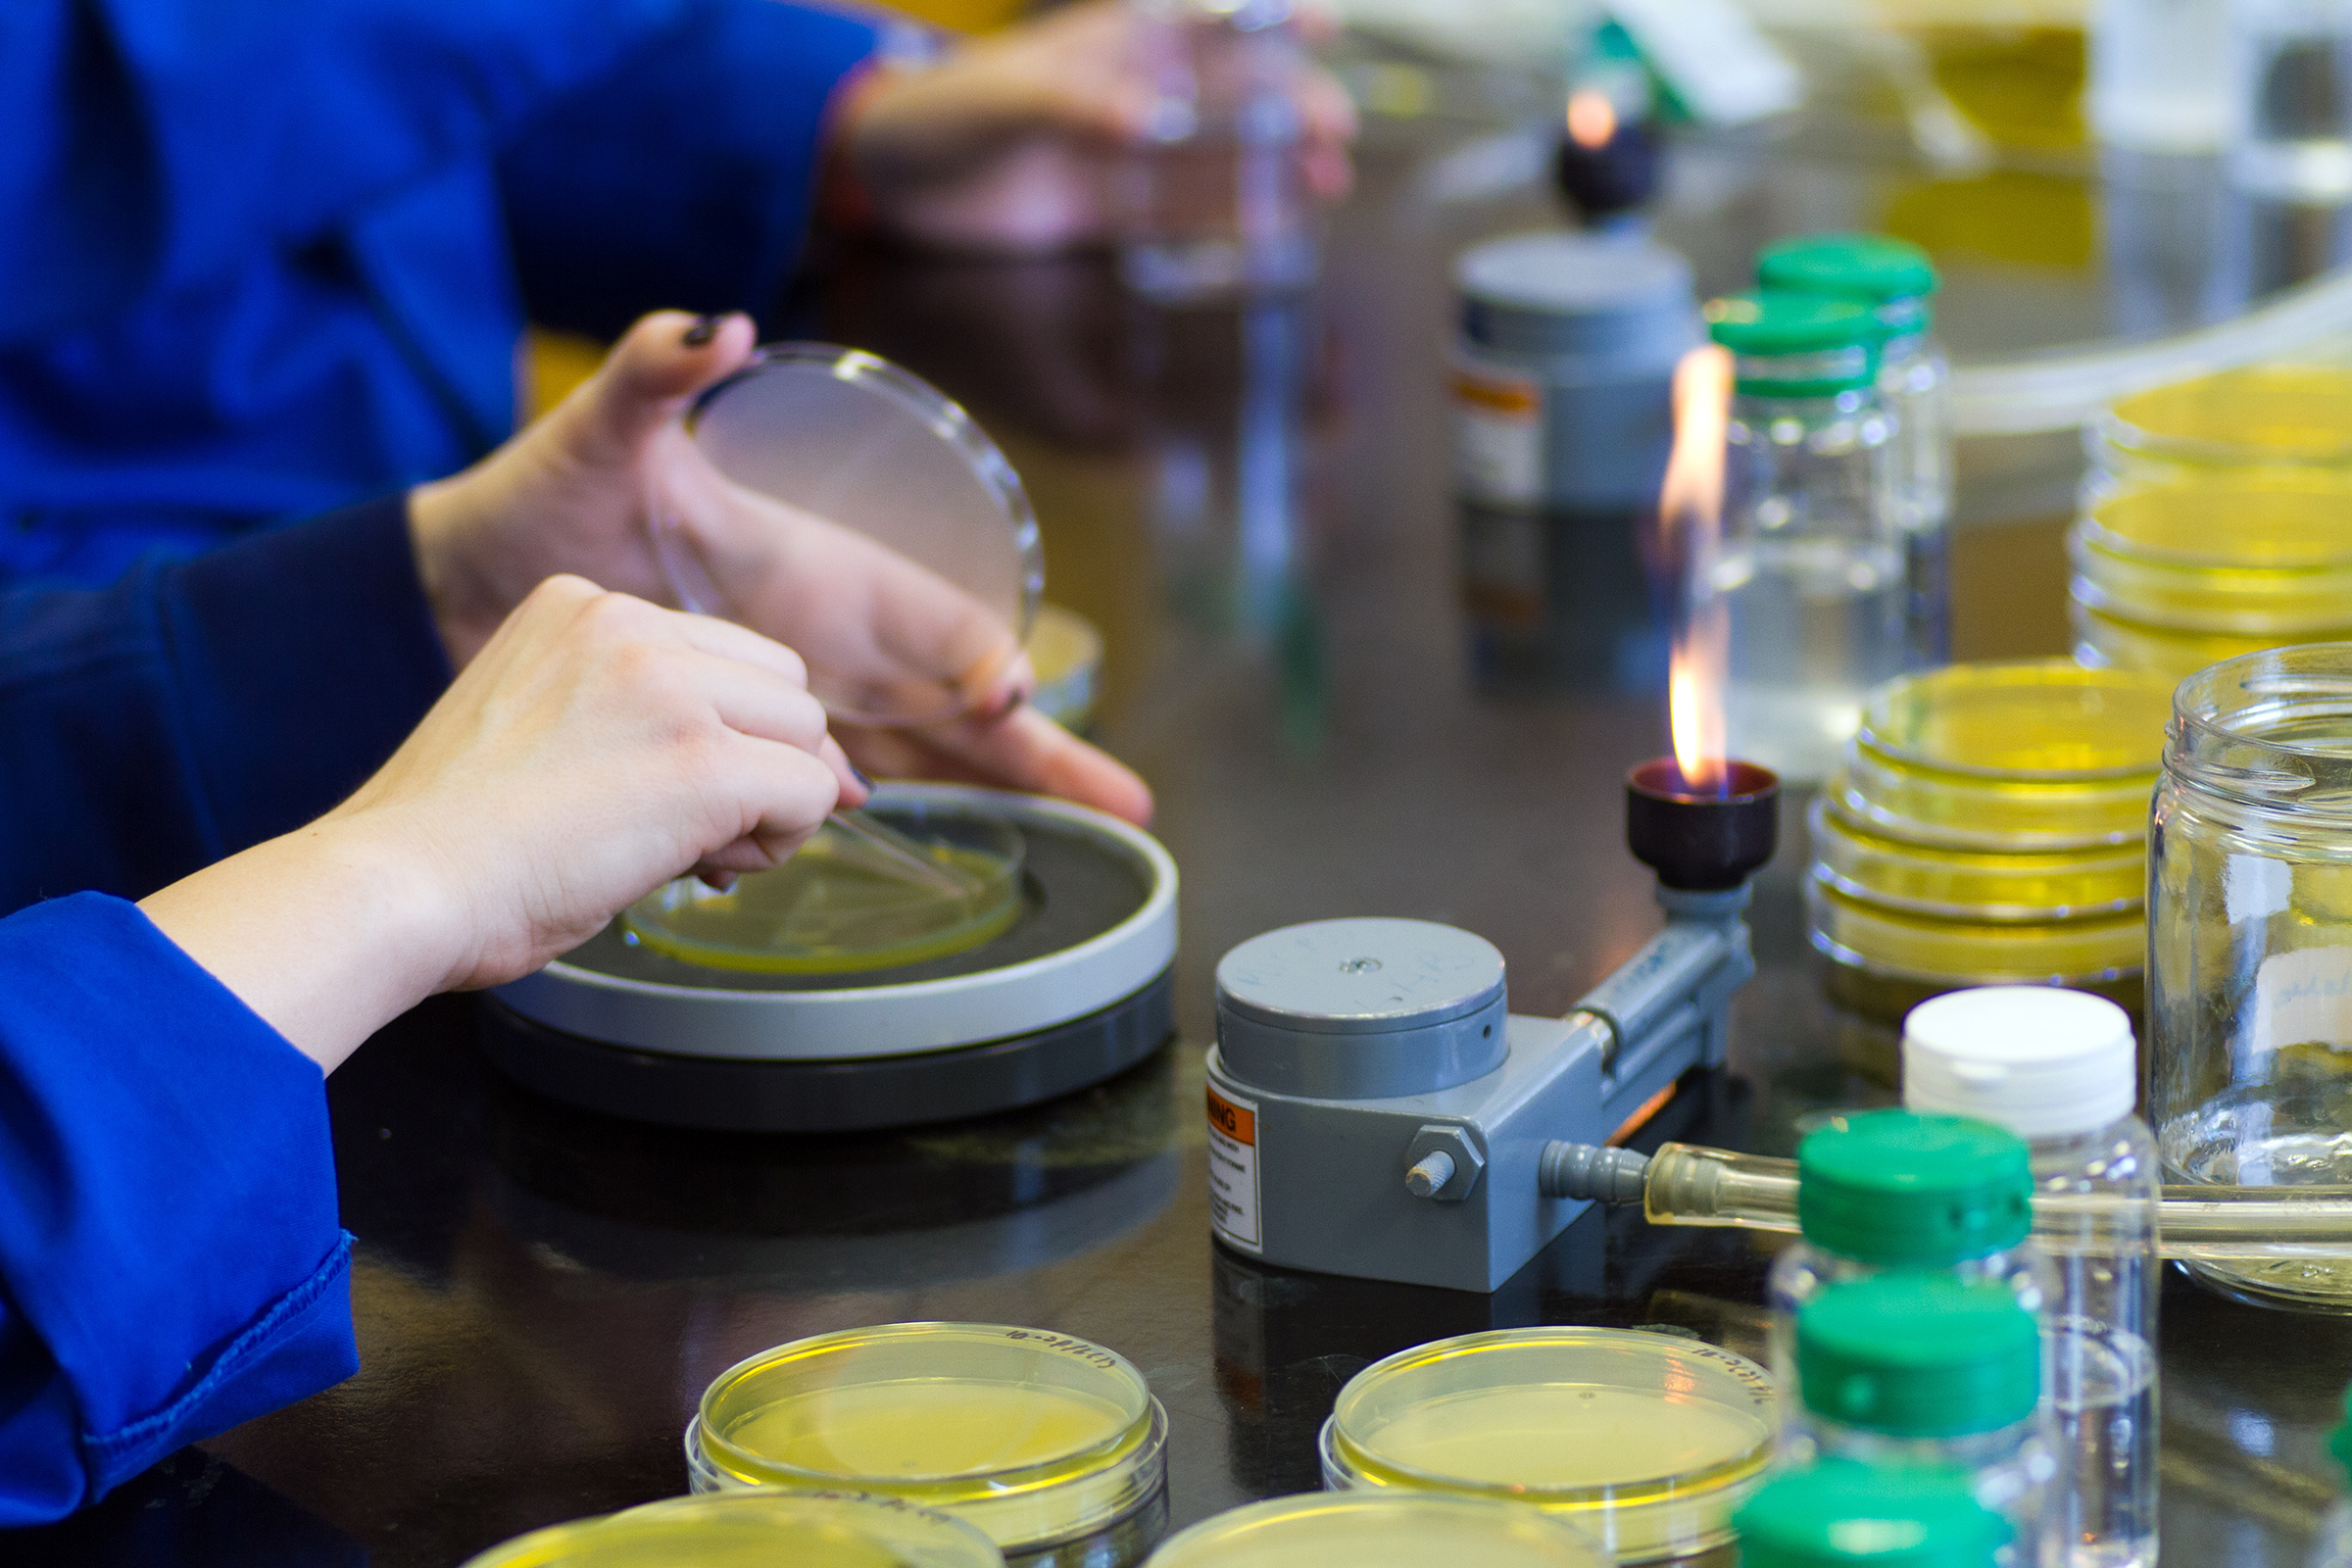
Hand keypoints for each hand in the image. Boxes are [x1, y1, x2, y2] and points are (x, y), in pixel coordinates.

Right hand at [140, 577, 861, 1070]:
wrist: (395, 886)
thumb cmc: (458, 842)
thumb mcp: (552, 732)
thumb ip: (659, 722)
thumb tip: (836, 775)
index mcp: (581, 605)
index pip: (723, 655)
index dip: (719, 736)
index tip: (656, 795)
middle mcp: (629, 623)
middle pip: (782, 686)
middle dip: (758, 763)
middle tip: (683, 832)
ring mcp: (668, 686)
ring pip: (807, 735)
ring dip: (770, 804)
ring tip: (684, 852)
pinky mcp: (701, 760)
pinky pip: (811, 792)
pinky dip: (779, 841)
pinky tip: (701, 867)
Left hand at [408, 310, 1150, 822]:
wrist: (460, 582)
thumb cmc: (541, 494)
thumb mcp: (598, 430)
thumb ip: (652, 376)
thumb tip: (714, 326)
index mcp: (806, 568)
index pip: (922, 616)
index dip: (975, 652)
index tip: (1012, 693)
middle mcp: (819, 633)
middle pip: (951, 699)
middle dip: (1039, 750)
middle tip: (1129, 800)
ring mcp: (791, 690)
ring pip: (914, 749)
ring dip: (991, 792)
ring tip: (1091, 834)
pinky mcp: (746, 735)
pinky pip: (826, 780)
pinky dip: (857, 812)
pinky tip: (898, 845)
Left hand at [836, 0, 1355, 253]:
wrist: (888, 180)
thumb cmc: (942, 110)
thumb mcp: (1007, 96)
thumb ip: (1077, 104)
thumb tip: (1147, 123)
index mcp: (1116, 43)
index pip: (1207, 17)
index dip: (1269, 13)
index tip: (1325, 22)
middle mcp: (1135, 95)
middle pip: (1230, 94)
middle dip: (1287, 105)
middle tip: (1331, 133)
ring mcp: (1127, 158)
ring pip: (1217, 159)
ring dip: (1272, 168)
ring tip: (1325, 184)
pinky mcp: (1109, 215)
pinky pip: (1181, 219)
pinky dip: (1227, 223)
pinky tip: (1272, 228)